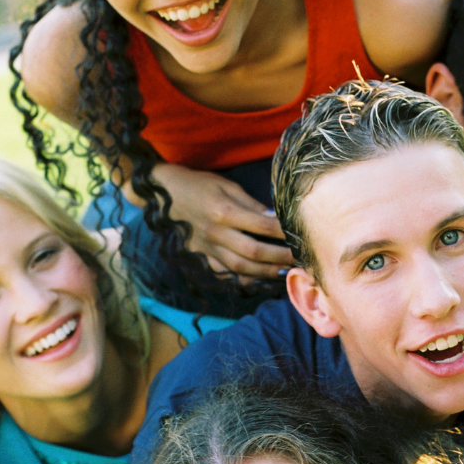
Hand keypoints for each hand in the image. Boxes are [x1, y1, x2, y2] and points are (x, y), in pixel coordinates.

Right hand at [151, 162, 294, 279]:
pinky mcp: (201, 257)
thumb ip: (251, 204)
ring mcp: (207, 248)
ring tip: (285, 272)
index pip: (264, 226)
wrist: (163, 194)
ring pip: (241, 268)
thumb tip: (275, 220)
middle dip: (281, 258)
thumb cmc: (198, 185)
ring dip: (266, 273)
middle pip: (255, 253)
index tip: (300, 235)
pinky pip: (225, 274)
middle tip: (300, 259)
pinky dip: (244, 279)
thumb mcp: (226, 185)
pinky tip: (260, 278)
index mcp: (224, 211)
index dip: (285, 233)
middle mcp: (216, 234)